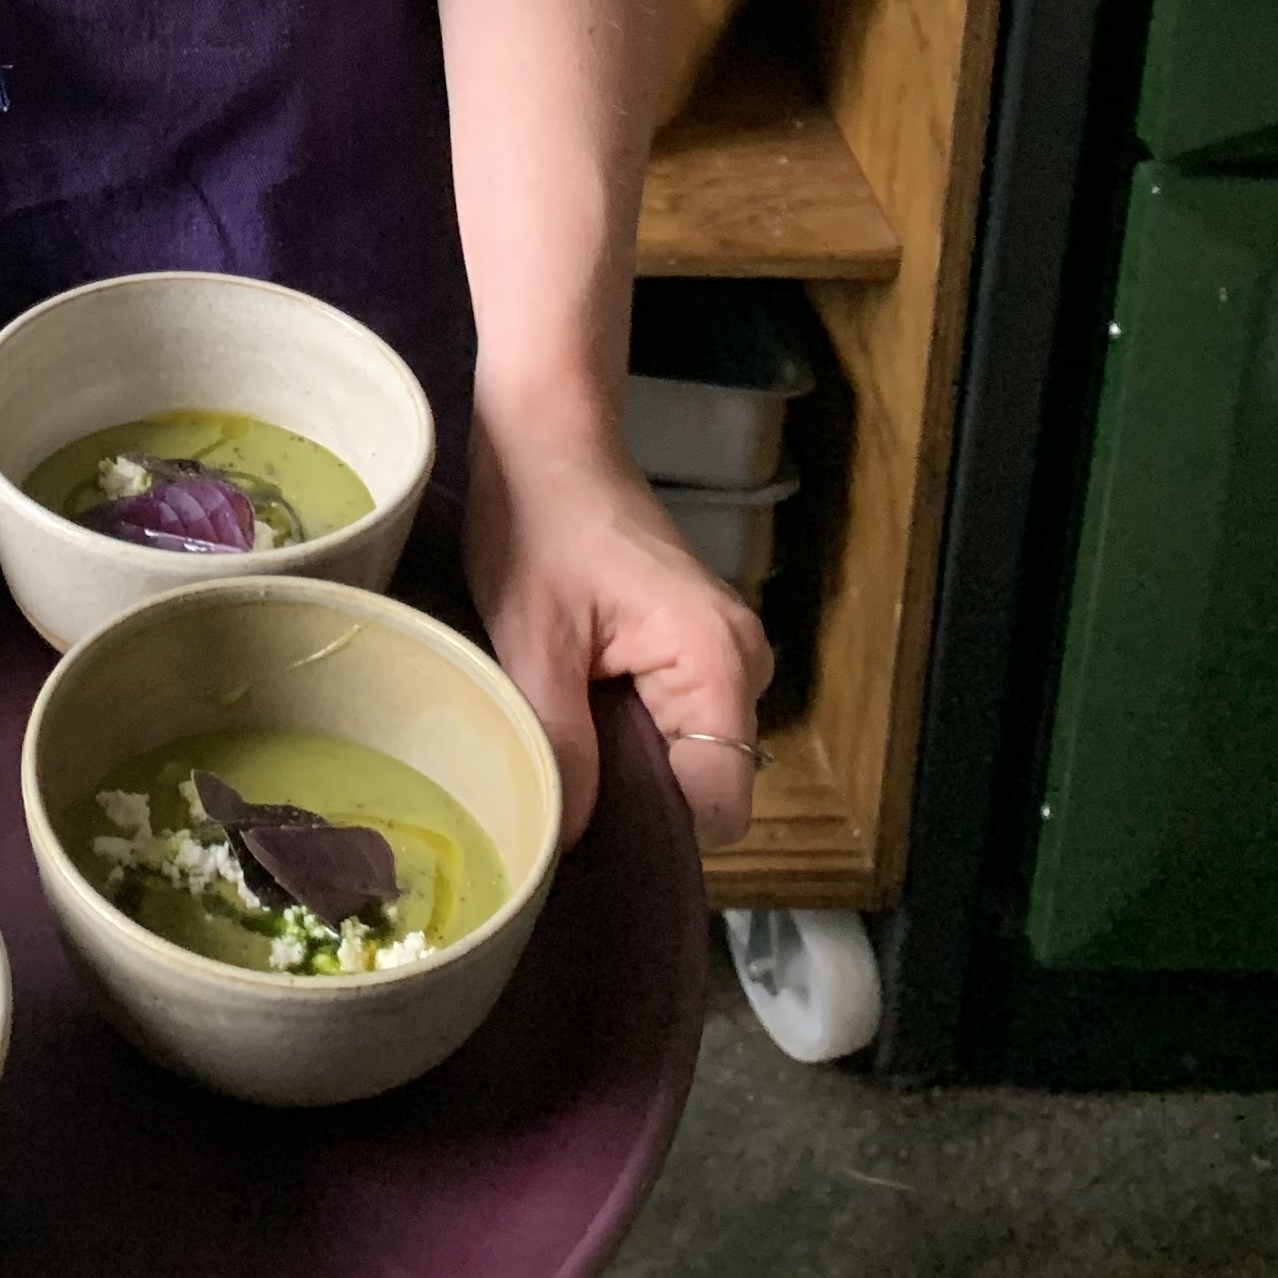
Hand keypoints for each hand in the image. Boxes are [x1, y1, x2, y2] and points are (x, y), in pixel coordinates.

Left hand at [462, 408, 772, 853]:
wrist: (550, 437)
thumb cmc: (538, 523)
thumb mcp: (532, 642)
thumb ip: (559, 746)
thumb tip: (570, 841)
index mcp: (716, 664)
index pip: (717, 805)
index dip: (653, 829)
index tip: (584, 828)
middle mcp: (745, 665)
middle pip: (707, 783)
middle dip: (635, 797)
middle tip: (556, 781)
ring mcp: (729, 653)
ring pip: (689, 755)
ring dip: (628, 761)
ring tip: (560, 735)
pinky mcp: (702, 645)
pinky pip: (678, 720)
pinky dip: (630, 729)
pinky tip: (578, 710)